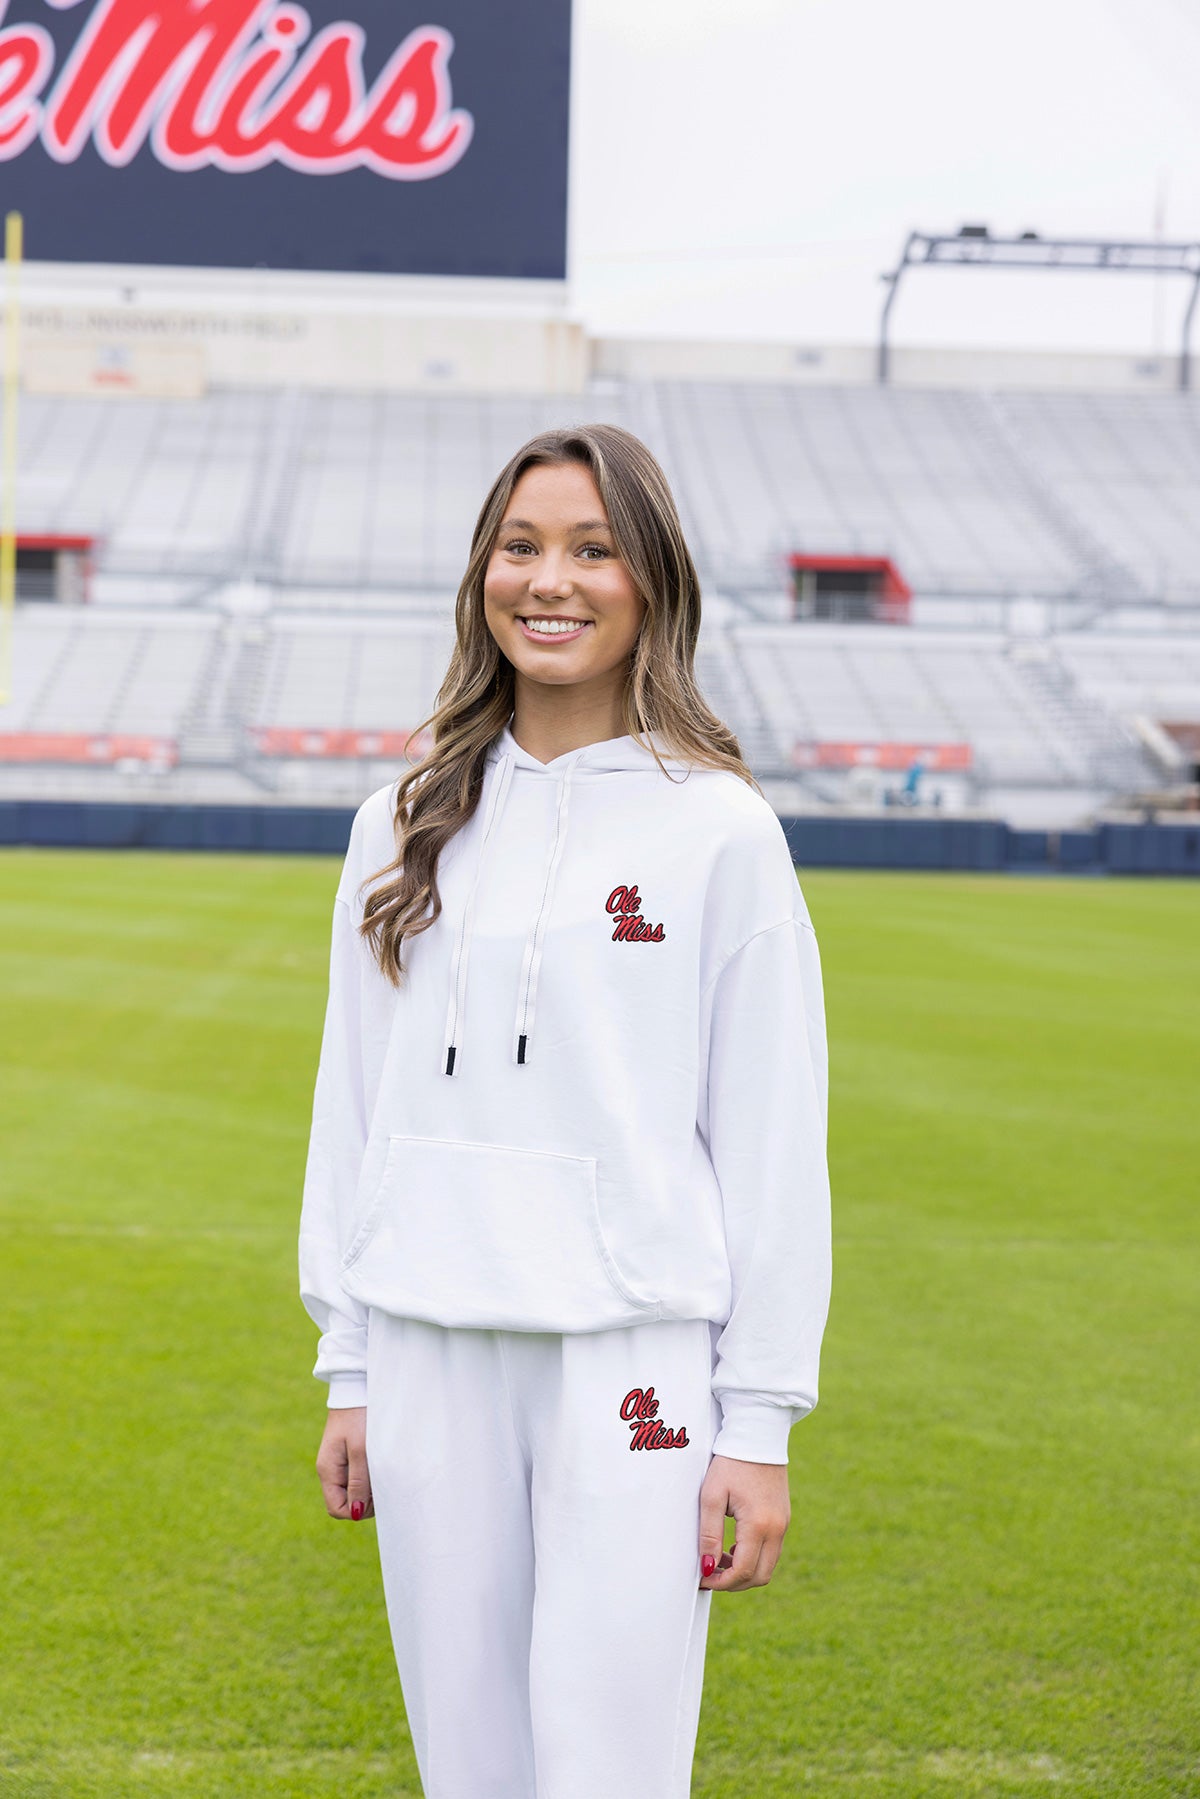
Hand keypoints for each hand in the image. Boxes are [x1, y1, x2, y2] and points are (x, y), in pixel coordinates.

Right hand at [316, 1406, 373, 1521]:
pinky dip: (370, 1476)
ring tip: (382, 1469)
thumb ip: (358, 1482)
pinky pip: (358, 1477)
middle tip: (382, 1481)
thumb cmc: (359, 1417)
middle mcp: (331, 1471)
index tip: (375, 1495)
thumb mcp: (360, 1450)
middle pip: (345, 1502)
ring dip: (369, 1488)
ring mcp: (339, 1464)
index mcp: (328, 1471)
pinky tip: (379, 1464)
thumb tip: (357, 1513)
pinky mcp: (348, 1456)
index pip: (337, 1508)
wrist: (356, 1389)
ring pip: (354, 1491)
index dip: (356, 1509)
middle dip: (365, 1500)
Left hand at [698, 1454, 789, 1590]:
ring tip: (719, 1558)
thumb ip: (709, 1534)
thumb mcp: (712, 1496)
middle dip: (734, 1583)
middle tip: (711, 1574)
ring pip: (768, 1566)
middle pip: (760, 1576)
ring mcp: (784, 1524)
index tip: (703, 1579)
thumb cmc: (730, 1463)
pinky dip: (754, 1557)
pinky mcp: (784, 1518)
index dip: (721, 1582)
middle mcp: (777, 1529)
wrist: (757, 1435)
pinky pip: (772, 1550)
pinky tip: (734, 1546)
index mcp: (759, 1525)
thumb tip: (707, 1567)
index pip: (743, 1571)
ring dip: (745, 1571)